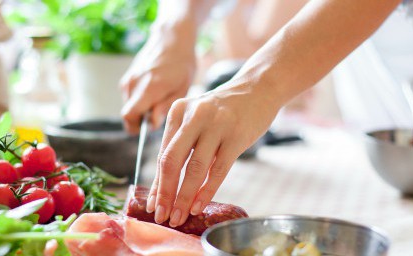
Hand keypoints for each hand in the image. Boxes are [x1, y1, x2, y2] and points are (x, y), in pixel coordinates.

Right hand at [120, 26, 196, 133]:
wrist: (172, 39)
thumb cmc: (182, 64)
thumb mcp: (182, 88)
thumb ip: (165, 107)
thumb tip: (152, 124)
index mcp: (148, 87)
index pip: (129, 116)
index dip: (136, 127)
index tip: (150, 127)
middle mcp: (134, 83)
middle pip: (128, 113)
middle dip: (141, 119)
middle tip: (159, 112)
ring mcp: (128, 79)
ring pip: (129, 105)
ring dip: (141, 108)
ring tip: (159, 98)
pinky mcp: (127, 77)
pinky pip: (130, 97)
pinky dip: (139, 99)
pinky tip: (154, 90)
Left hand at [146, 81, 280, 226]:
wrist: (259, 88)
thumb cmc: (224, 109)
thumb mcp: (197, 117)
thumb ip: (182, 143)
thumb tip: (166, 184)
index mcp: (178, 112)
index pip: (163, 154)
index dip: (157, 183)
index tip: (153, 205)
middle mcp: (194, 116)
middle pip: (172, 161)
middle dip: (165, 193)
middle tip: (162, 216)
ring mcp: (216, 125)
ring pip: (195, 169)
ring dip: (184, 197)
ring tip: (179, 217)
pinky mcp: (236, 136)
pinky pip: (218, 170)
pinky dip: (206, 191)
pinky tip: (199, 205)